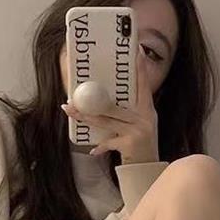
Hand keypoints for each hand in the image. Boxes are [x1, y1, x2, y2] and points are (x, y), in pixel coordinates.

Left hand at [61, 47, 158, 163]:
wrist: (148, 167)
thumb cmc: (140, 143)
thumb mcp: (140, 123)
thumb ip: (127, 110)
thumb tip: (103, 98)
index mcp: (147, 109)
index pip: (143, 84)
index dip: (141, 68)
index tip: (137, 52)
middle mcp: (145, 117)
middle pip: (112, 105)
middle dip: (90, 102)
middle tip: (73, 96)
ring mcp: (138, 130)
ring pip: (106, 120)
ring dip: (86, 117)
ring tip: (71, 111)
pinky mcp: (130, 143)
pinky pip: (109, 141)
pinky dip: (101, 147)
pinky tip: (93, 150)